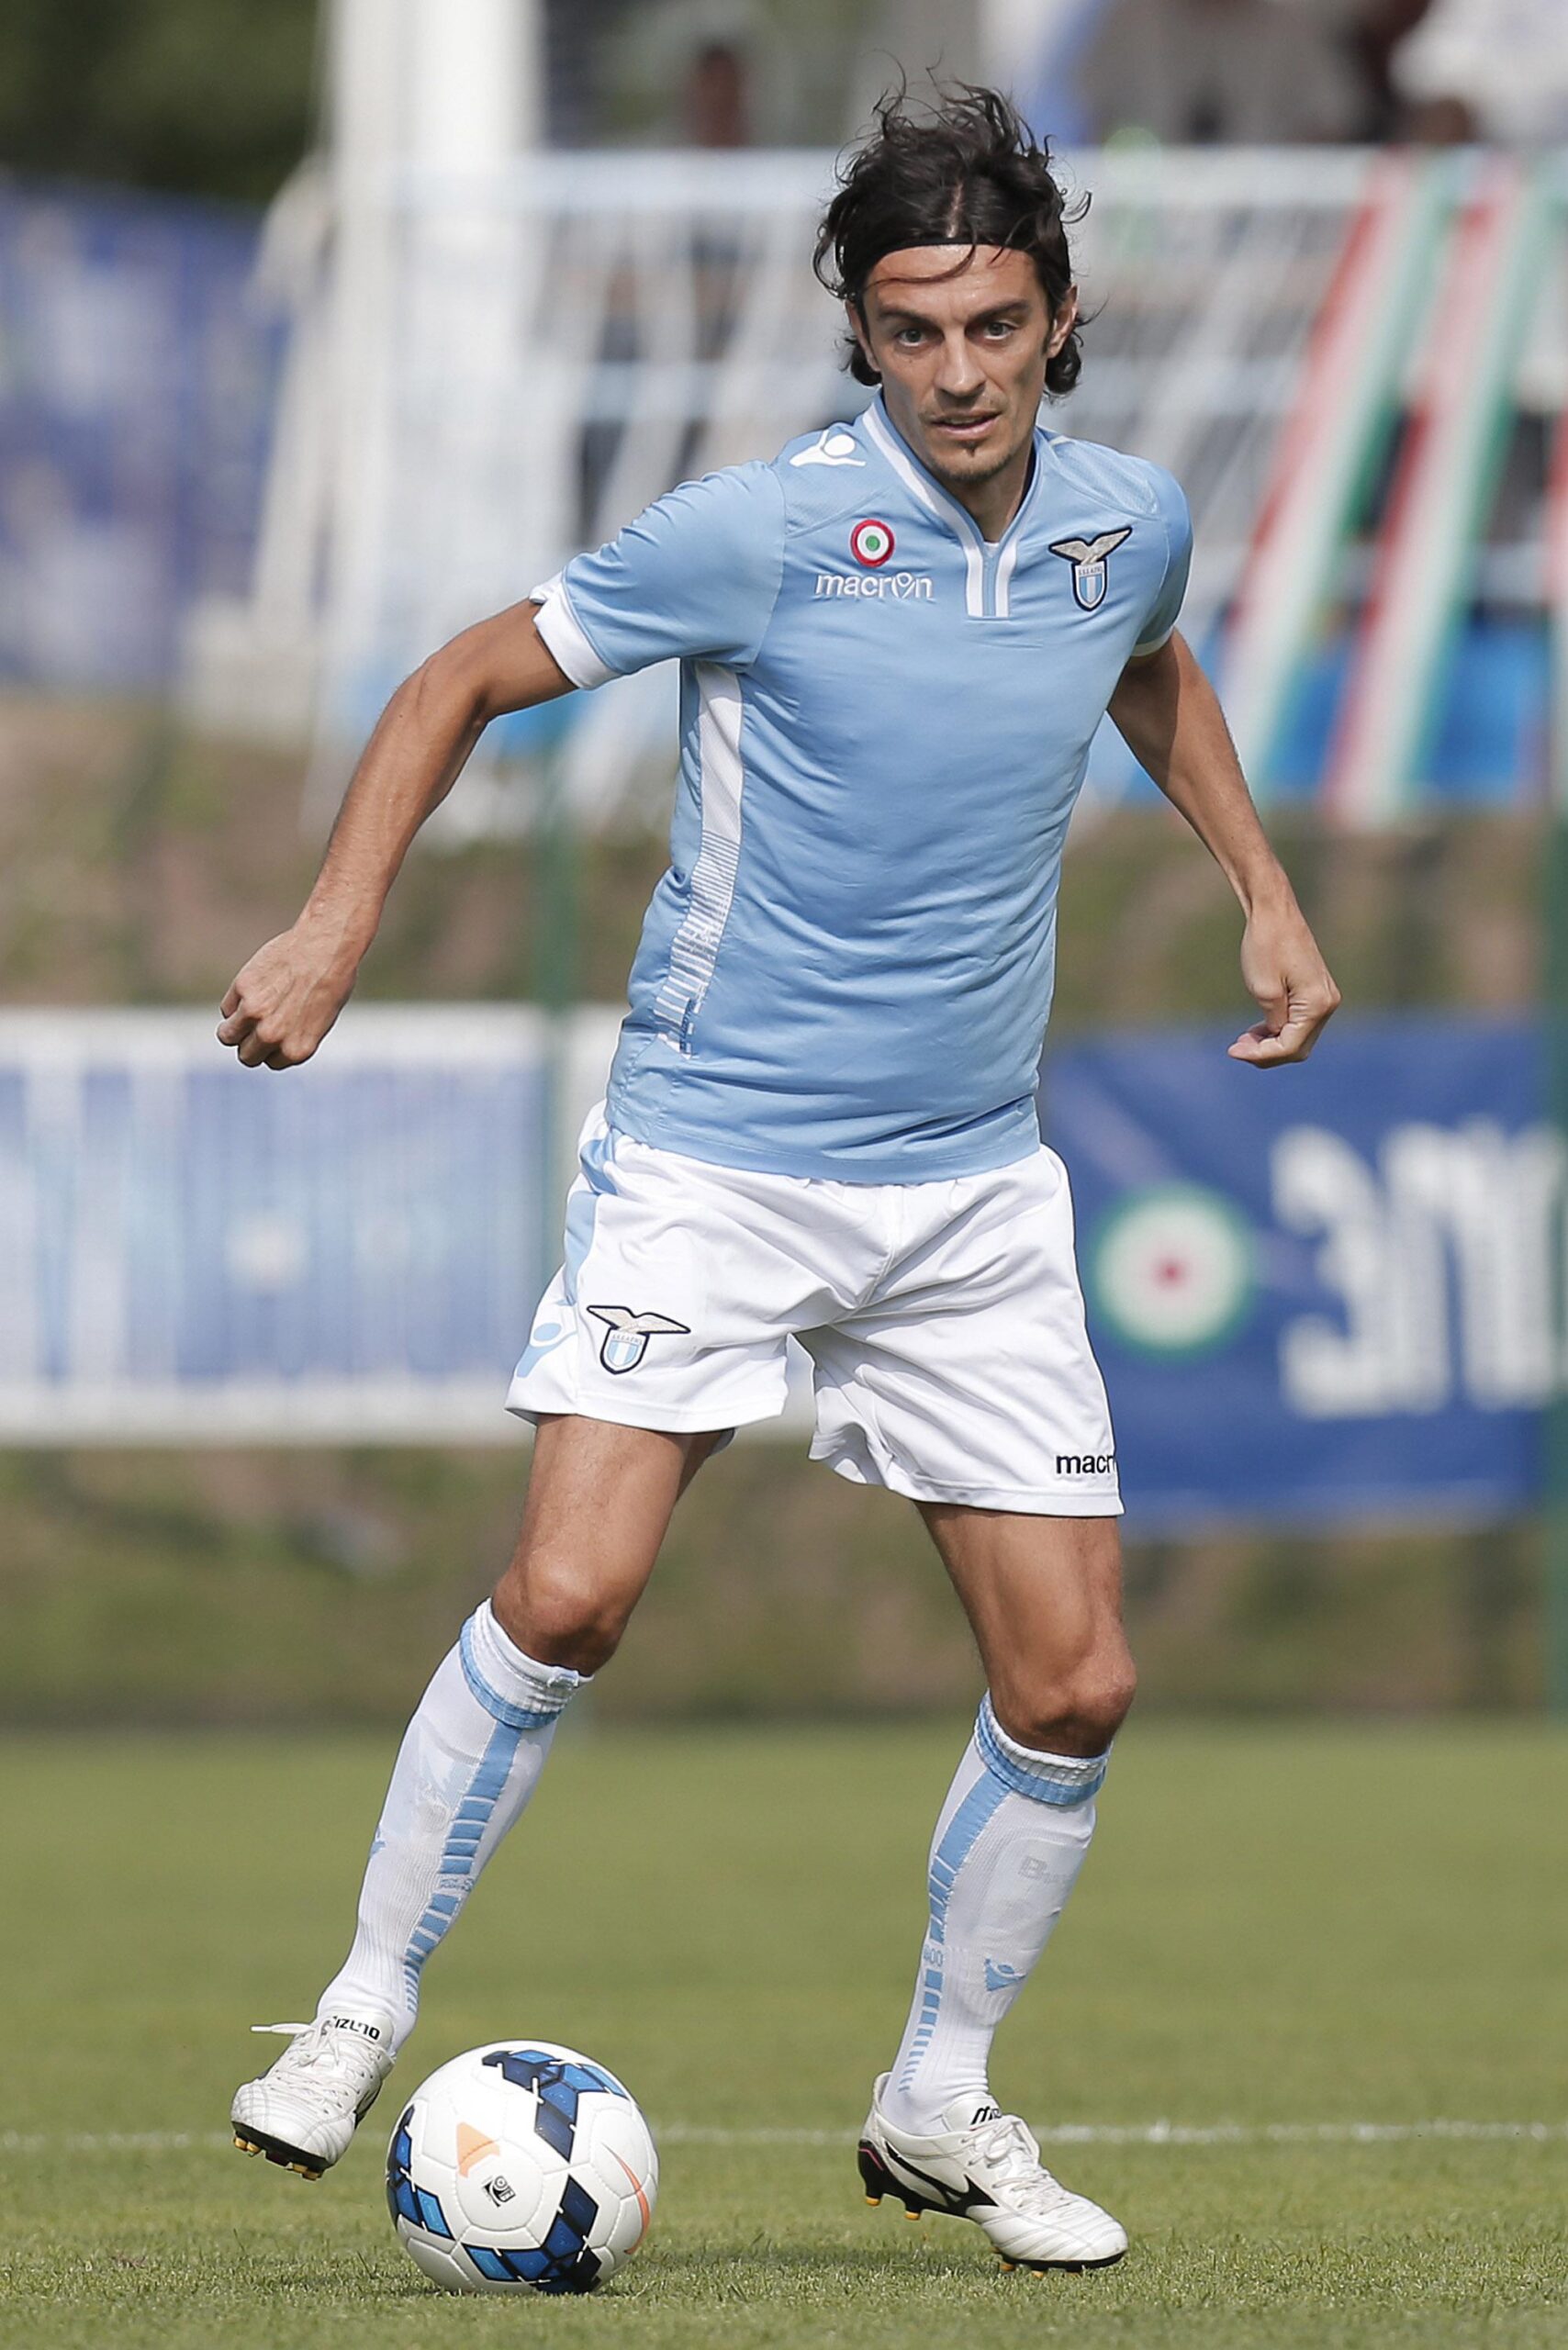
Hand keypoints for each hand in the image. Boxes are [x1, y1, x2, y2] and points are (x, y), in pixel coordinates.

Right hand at [217, 924, 358, 1069]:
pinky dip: (235, 1002)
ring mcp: (254, 1012)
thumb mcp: (319, 1023)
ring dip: (234, 1028)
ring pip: (227, 1036)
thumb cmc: (330, 983)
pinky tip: (254, 988)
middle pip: (246, 1055)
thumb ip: (294, 1038)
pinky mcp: (242, 988)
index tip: (278, 1031)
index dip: (272, 1048)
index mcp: (296, 1050)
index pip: (270, 1062)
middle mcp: (273, 1036)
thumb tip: (268, 1044)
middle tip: (259, 1024)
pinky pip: (227, 1007)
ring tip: (246, 1013)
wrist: (326, 947)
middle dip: (250, 1043)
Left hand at [1230, 903, 1339, 1066]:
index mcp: (1317, 1004)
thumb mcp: (1263, 991)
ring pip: (1299, 1037)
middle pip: (1298, 1047)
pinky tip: (1257, 1029)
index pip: (1290, 1047)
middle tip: (1236, 1048)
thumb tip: (1278, 1039)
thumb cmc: (1265, 946)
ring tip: (1243, 1039)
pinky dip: (1278, 1029)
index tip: (1232, 1050)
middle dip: (1267, 1053)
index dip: (1260, 1055)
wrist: (1273, 911)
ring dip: (1271, 1043)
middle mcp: (1328, 1003)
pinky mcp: (1315, 990)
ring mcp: (1324, 997)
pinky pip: (1299, 1022)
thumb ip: (1273, 1023)